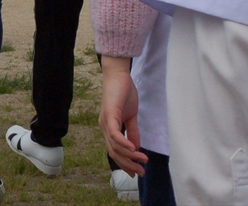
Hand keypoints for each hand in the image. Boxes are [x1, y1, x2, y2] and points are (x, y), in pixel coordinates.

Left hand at [99, 57, 147, 176]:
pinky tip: (134, 149)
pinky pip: (114, 133)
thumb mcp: (131, 116)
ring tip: (143, 161)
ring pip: (115, 146)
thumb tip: (136, 148)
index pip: (115, 151)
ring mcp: (105, 121)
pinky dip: (123, 143)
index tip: (136, 173)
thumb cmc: (123, 93)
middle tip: (141, 173)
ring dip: (130, 156)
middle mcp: (104, 127)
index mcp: (109, 128)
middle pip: (114, 153)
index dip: (125, 164)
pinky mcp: (109, 114)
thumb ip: (132, 131)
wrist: (118, 75)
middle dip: (128, 165)